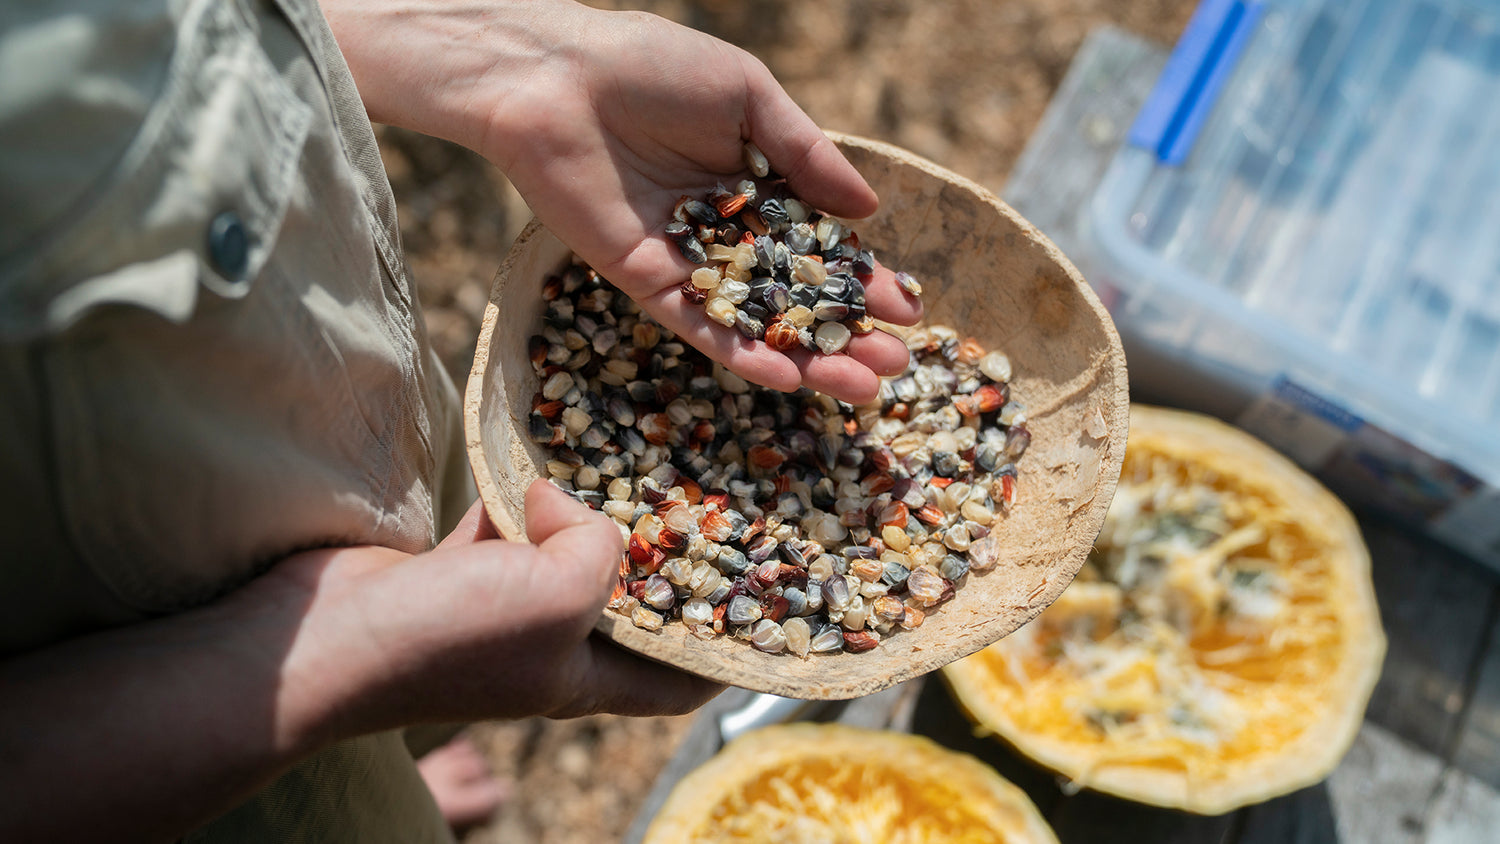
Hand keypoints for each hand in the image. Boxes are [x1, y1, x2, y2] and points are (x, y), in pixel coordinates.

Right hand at [270, 481, 720, 726]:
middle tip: (700, 503)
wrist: (323, 639)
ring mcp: (500, 608)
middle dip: (656, 562)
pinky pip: (508, 525)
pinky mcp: (457, 569)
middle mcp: (547, 648)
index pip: (673, 685)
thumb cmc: (448, 637)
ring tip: (629, 459)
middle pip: (624, 608)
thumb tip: (568, 501)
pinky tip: (540, 453)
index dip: (719, 657)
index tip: (757, 611)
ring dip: (585, 514)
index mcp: (583, 680)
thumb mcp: (559, 595)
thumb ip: (597, 548)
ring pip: (564, 555)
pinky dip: (523, 496)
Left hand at [323, 0, 921, 403]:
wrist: (556, 76)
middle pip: (794, 296)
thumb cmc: (651, 65)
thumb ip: (805, 153)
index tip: (908, 309)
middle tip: (896, 363)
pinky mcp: (643, 280)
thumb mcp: (748, 96)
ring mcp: (685, 261)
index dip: (863, 279)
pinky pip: (698, 326)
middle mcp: (724, 232)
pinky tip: (787, 379)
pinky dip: (741, 354)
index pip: (820, 247)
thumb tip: (868, 210)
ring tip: (861, 388)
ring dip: (807, 358)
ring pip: (754, 322)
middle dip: (846, 332)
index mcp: (755, 186)